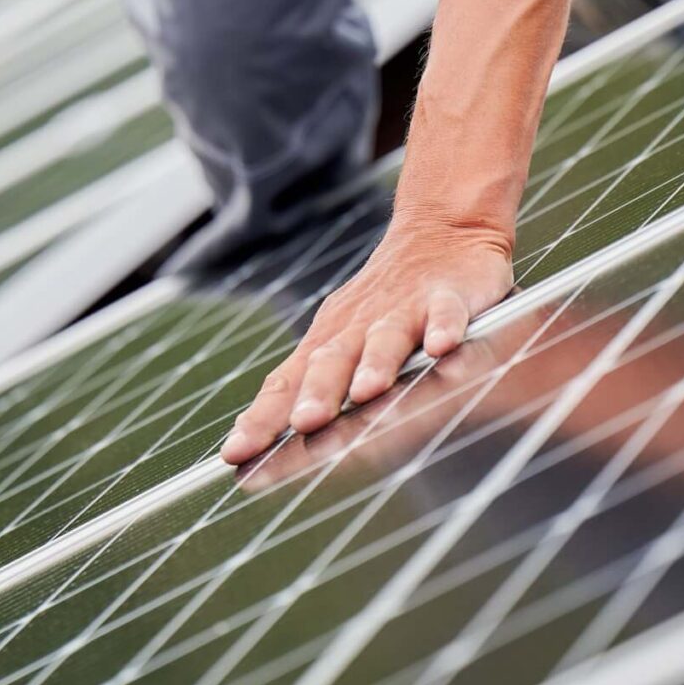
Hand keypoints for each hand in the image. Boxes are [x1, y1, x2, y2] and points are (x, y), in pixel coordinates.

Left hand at [220, 214, 514, 464]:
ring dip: (375, 363)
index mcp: (327, 343)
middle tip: (304, 424)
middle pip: (332, 362)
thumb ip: (306, 385)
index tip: (236, 455)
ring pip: (385, 338)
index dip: (262, 419)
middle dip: (317, 393)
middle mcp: (357, 327)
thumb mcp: (339, 340)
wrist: (440, 229)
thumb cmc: (382, 300)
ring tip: (368, 390)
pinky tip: (441, 347)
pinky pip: (445, 312)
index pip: (285, 384)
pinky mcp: (447, 295)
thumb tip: (254, 437)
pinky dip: (443, 327)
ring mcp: (403, 310)